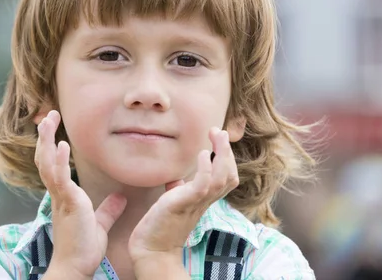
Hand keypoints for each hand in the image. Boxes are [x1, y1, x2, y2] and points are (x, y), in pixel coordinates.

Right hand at [35, 110, 126, 278]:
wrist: (76, 266)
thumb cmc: (83, 248)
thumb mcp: (100, 223)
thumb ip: (108, 209)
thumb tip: (120, 196)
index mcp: (64, 195)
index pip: (52, 164)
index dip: (50, 145)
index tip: (54, 128)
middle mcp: (58, 193)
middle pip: (45, 157)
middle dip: (45, 136)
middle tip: (47, 115)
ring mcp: (60, 197)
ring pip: (46, 163)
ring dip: (46, 140)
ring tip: (48, 120)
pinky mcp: (67, 203)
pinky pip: (60, 178)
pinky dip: (59, 160)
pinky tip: (62, 145)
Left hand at [128, 127, 238, 268]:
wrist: (151, 250)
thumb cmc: (160, 226)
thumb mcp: (173, 203)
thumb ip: (179, 191)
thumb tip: (176, 181)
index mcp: (203, 199)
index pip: (226, 177)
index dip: (226, 157)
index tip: (217, 137)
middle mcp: (204, 201)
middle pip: (229, 175)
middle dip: (227, 151)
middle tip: (218, 131)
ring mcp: (196, 203)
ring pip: (222, 178)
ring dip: (221, 154)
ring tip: (215, 136)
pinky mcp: (183, 204)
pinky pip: (203, 184)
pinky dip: (206, 167)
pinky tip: (202, 154)